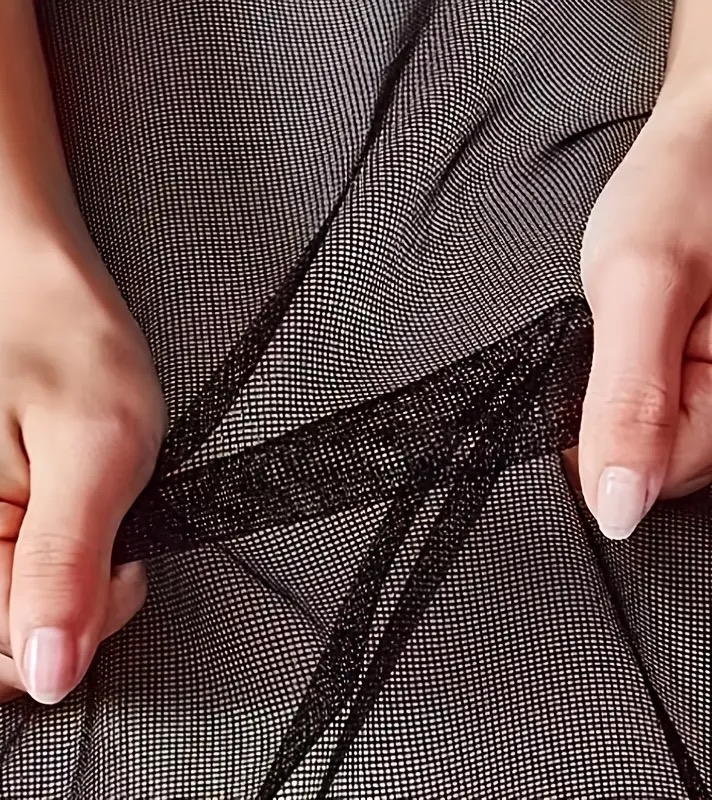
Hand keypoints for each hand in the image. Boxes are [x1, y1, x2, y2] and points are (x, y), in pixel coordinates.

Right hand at [0, 263, 165, 704]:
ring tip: (75, 530)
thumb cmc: (78, 367)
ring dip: (59, 607)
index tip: (118, 548)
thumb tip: (50, 673)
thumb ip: (67, 568)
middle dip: (79, 611)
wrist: (53, 329)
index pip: (21, 643)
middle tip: (102, 533)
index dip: (94, 608)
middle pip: (7, 658)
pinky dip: (37, 603)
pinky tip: (50, 549)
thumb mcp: (99, 457)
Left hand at [576, 80, 711, 538]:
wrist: (704, 135)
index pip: (665, 475)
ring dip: (631, 399)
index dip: (606, 443)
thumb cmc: (683, 187)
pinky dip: (643, 384)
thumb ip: (628, 400)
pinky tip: (652, 338)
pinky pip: (676, 407)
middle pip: (670, 463)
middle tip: (622, 337)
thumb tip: (618, 510)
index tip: (587, 381)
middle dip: (623, 417)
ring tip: (643, 327)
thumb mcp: (639, 285)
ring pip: (669, 437)